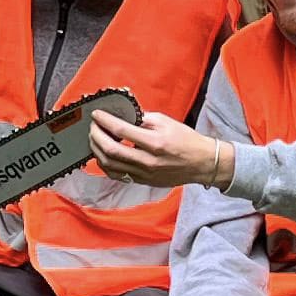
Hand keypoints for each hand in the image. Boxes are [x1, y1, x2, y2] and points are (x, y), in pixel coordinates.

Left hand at [87, 104, 233, 187]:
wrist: (202, 163)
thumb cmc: (186, 141)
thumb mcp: (167, 122)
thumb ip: (143, 118)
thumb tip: (123, 114)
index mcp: (155, 142)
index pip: (122, 130)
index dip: (105, 121)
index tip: (97, 114)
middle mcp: (148, 161)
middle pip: (111, 150)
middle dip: (96, 136)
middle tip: (93, 126)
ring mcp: (144, 174)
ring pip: (111, 165)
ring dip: (98, 151)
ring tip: (95, 139)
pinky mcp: (143, 181)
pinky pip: (117, 175)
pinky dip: (106, 165)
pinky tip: (103, 155)